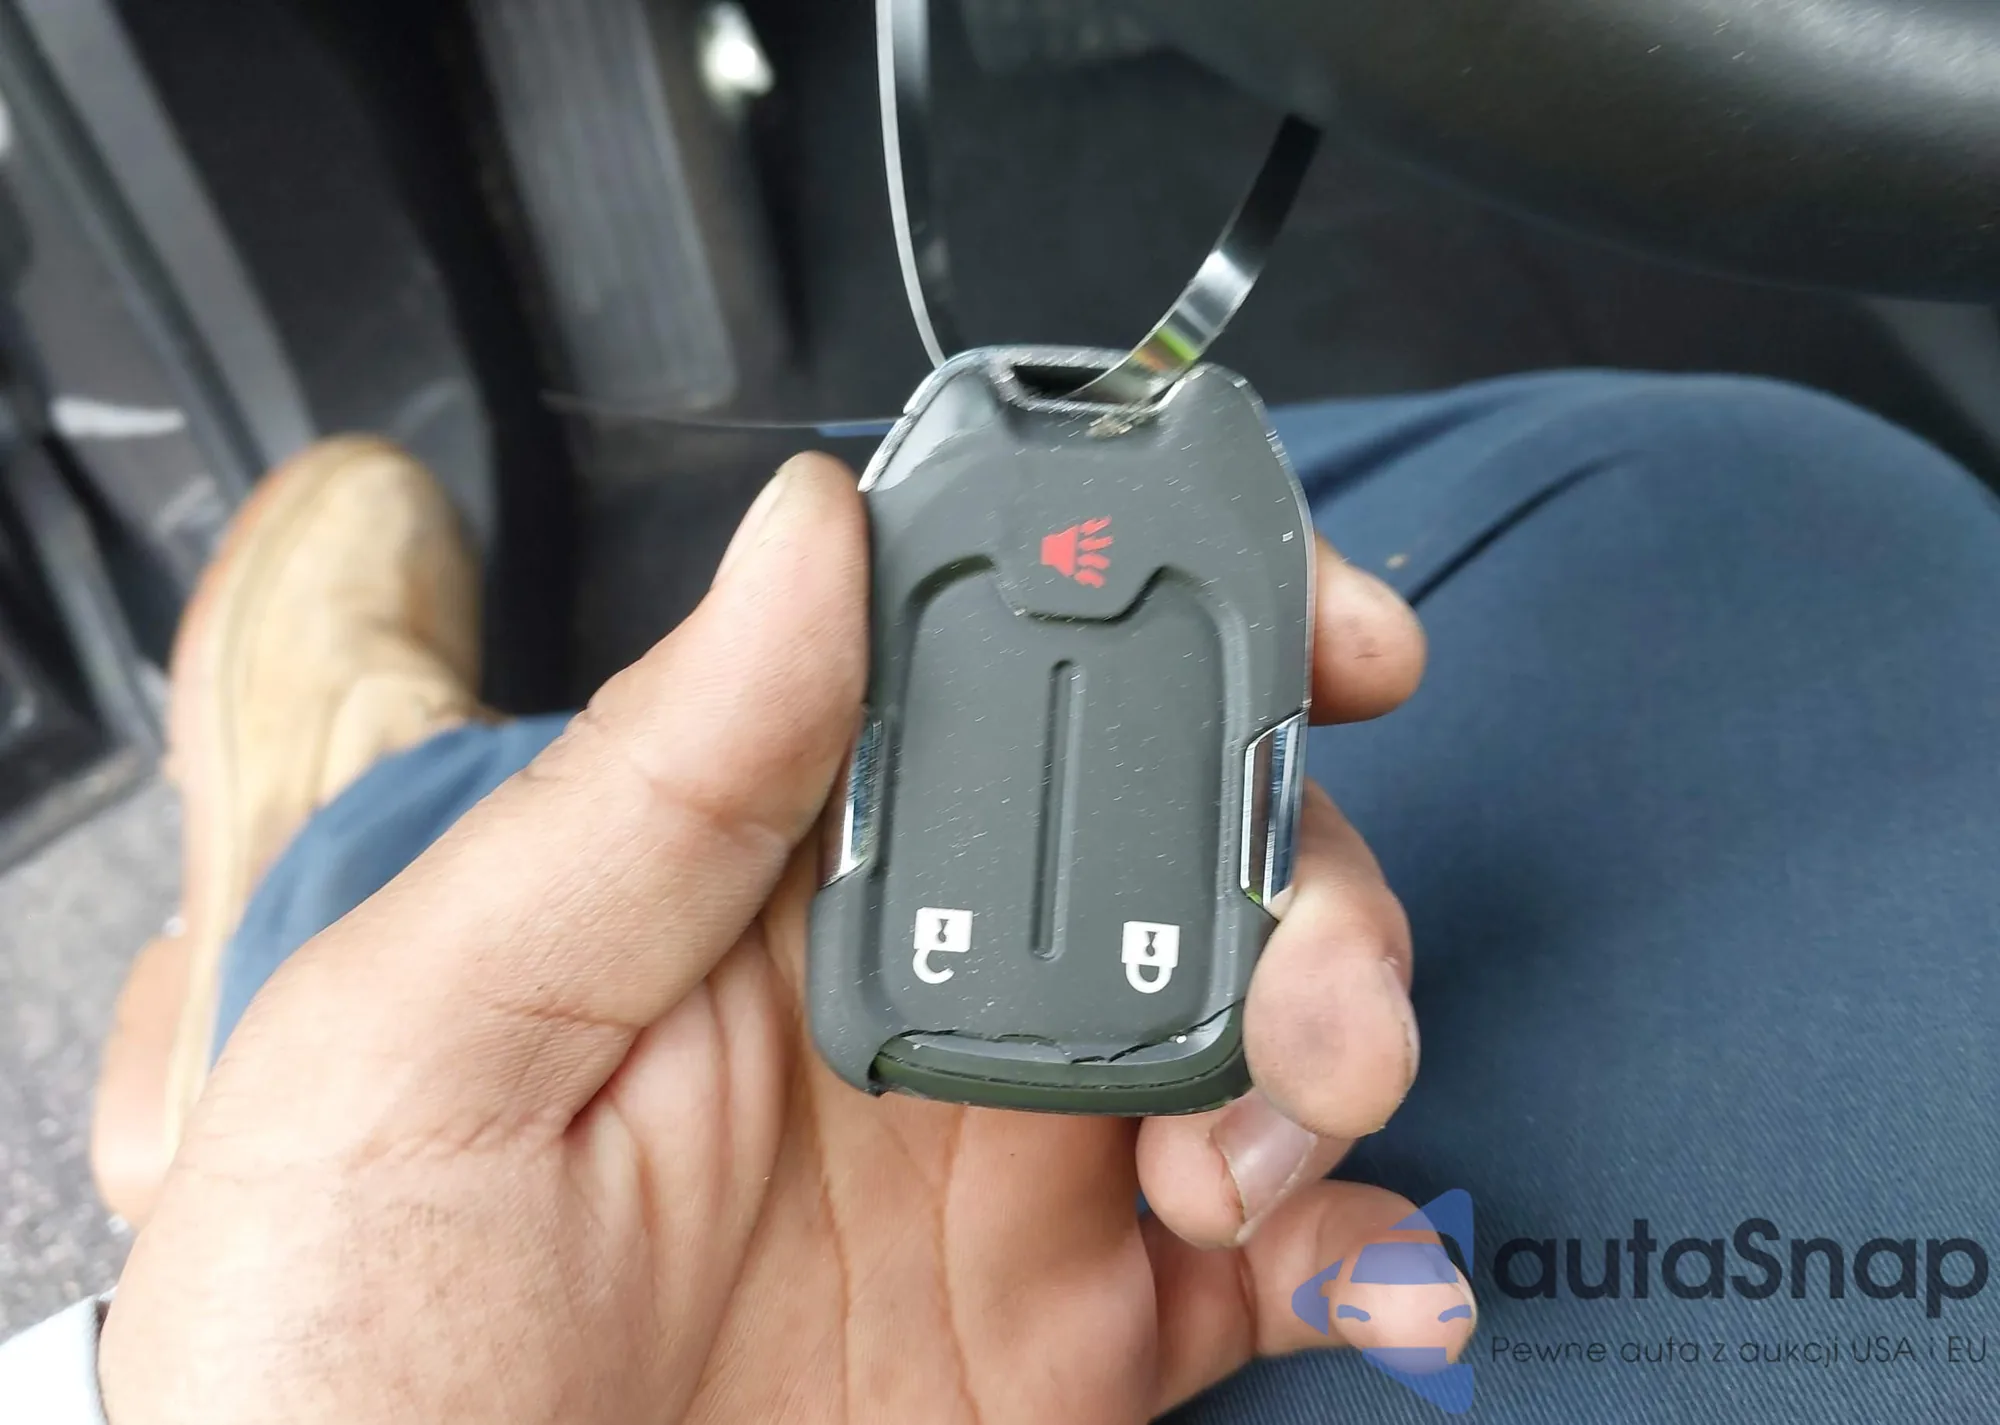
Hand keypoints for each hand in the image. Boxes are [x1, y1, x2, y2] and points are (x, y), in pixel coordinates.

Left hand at [99, 454, 1468, 1423]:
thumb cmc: (340, 1341)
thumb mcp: (432, 1031)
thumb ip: (645, 786)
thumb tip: (808, 532)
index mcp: (760, 879)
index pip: (984, 673)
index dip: (1165, 604)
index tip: (1309, 617)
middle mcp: (905, 994)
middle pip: (1170, 840)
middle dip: (1297, 852)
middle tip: (1310, 958)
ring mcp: (1003, 1163)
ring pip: (1251, 1023)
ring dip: (1334, 1039)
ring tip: (1271, 1146)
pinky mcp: (1071, 1337)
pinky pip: (1272, 1260)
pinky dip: (1363, 1244)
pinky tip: (1374, 1268)